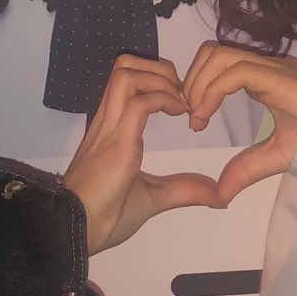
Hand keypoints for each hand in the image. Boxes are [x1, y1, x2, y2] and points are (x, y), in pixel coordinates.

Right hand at [61, 55, 220, 253]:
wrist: (79, 230)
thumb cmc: (106, 216)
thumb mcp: (153, 198)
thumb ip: (183, 190)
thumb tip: (218, 196)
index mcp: (112, 128)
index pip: (126, 79)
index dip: (157, 79)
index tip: (182, 102)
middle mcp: (108, 119)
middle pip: (124, 64)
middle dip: (159, 69)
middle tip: (182, 95)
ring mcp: (110, 127)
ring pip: (127, 73)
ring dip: (160, 80)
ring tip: (180, 104)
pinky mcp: (117, 140)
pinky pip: (139, 102)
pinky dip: (164, 99)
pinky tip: (180, 114)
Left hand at [182, 44, 296, 205]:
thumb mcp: (276, 156)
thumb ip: (247, 169)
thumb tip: (220, 195)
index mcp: (262, 79)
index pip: (218, 63)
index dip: (198, 85)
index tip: (194, 121)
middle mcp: (263, 67)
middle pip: (211, 51)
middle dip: (191, 79)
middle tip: (191, 115)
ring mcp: (270, 68)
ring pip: (218, 55)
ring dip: (198, 84)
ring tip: (196, 116)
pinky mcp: (277, 76)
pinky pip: (233, 72)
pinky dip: (211, 91)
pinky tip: (206, 117)